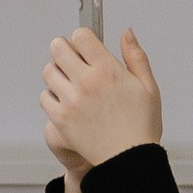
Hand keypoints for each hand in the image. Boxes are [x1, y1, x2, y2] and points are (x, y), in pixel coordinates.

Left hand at [41, 27, 163, 185]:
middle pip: (58, 48)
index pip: (81, 35)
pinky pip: (45, 97)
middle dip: (64, 48)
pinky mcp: (61, 119)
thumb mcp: (148, 86)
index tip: (85, 45)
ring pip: (49, 71)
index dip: (82, 37)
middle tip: (71, 57)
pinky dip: (52, 96)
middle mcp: (86, 82)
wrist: (128, 160)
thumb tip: (126, 33)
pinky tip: (66, 100)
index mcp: (107, 70)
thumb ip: (135, 56)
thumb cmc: (140, 126)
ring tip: (69, 80)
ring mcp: (70, 101)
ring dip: (57, 71)